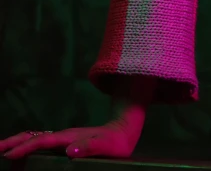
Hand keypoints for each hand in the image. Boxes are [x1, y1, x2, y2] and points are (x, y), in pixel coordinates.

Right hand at [0, 119, 139, 159]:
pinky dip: (27, 144)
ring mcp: (64, 137)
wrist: (124, 128)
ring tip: (2, 148)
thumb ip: (90, 147)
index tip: (9, 155)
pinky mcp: (66, 140)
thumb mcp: (107, 146)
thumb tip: (70, 151)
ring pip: (36, 137)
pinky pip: (42, 141)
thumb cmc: (116, 142)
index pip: (42, 141)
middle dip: (14, 141)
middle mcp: (64, 135)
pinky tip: (22, 149)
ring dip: (18, 142)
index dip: (25, 148)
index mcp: (69, 137)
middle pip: (34, 135)